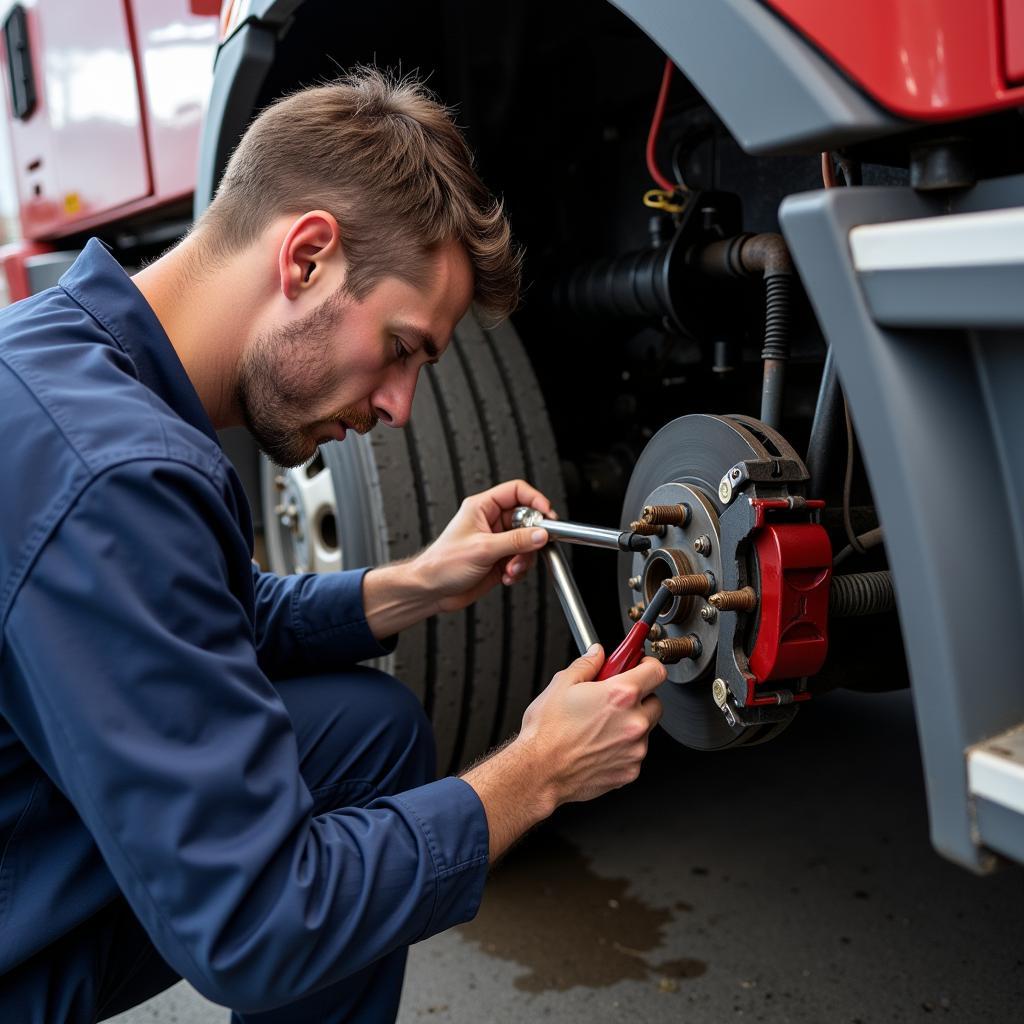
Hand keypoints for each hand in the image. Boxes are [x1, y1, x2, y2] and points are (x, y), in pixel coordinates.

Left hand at [413, 479, 553, 613]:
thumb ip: (516, 541)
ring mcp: (496, 542)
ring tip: (511, 568)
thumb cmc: (442, 564)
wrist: (431, 591)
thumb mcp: (482, 549)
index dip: (535, 500)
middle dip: (531, 537)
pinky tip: (506, 576)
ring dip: (524, 558)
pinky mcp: (499, 560)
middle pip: (526, 519)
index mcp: (482, 507)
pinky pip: (521, 560)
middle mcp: (490, 522)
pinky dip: (519, 570)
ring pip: (527, 543)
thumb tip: (540, 534)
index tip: (548, 514)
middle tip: (533, 547)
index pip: (516, 491)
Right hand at [517, 646, 664, 803]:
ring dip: (631, 724)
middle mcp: (634, 722)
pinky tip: (599, 745)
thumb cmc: (547, 732)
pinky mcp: (630, 770)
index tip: (640, 666)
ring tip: (601, 726)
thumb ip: (587, 664)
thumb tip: (597, 654)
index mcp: (621, 695)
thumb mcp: (562, 684)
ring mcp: (635, 749)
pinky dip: (624, 748)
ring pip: (645, 730)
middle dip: (639, 698)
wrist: (539, 771)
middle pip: (655, 702)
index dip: (648, 665)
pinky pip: (635, 753)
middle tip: (614, 699)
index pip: (656, 672)